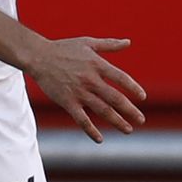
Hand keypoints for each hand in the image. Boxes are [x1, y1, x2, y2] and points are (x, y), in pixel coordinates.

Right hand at [26, 38, 146, 142]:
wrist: (39, 57)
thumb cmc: (64, 48)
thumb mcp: (88, 42)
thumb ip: (110, 44)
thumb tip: (128, 42)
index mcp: (97, 64)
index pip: (121, 78)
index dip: (133, 88)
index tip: (142, 97)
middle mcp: (90, 79)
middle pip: (115, 98)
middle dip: (130, 110)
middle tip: (141, 119)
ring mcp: (79, 92)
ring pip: (102, 110)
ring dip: (117, 121)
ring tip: (128, 129)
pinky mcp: (67, 102)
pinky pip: (81, 119)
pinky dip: (91, 130)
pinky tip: (100, 139)